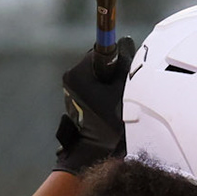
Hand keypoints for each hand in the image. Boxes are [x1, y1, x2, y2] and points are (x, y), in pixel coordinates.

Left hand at [55, 37, 135, 174]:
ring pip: (96, 76)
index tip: (125, 67)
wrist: (94, 153)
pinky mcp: (75, 100)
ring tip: (116, 102)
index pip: (100, 52)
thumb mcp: (122, 91)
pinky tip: (109, 108)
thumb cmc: (109, 123)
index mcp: (78, 74)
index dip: (116, 59)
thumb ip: (124, 65)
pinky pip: (92, 88)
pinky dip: (102, 93)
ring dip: (108, 84)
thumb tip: (125, 42)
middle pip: (97, 64)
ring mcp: (70, 91)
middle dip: (112, 73)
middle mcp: (70, 80)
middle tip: (123, 90)